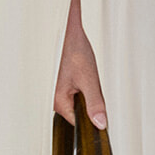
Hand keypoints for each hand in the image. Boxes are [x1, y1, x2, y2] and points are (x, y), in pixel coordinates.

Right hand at [54, 0, 106, 129]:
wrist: (66, 30)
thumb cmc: (73, 50)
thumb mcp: (89, 78)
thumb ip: (95, 103)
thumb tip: (100, 124)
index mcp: (58, 101)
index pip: (79, 121)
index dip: (92, 116)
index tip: (100, 107)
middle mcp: (53, 99)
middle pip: (78, 111)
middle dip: (89, 101)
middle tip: (91, 82)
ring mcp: (55, 91)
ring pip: (77, 100)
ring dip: (85, 91)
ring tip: (84, 73)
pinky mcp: (59, 83)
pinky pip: (74, 91)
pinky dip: (81, 84)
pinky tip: (82, 71)